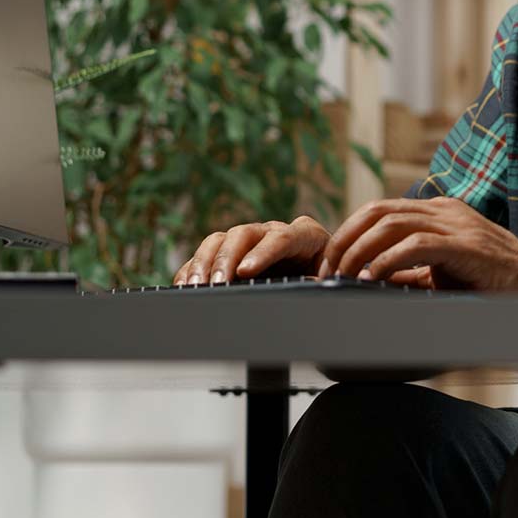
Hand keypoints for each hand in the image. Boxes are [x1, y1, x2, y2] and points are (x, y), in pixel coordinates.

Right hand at [174, 215, 330, 285]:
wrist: (321, 273)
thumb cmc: (329, 274)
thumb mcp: (332, 277)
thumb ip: (324, 279)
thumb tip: (314, 283)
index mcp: (305, 234)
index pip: (282, 238)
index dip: (262, 253)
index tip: (245, 271)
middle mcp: (273, 231)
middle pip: (244, 235)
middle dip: (227, 259)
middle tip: (218, 283)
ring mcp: (249, 241)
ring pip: (220, 240)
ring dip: (205, 263)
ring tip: (197, 287)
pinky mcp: (230, 253)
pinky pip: (205, 255)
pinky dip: (192, 269)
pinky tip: (185, 286)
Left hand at [317, 197, 517, 293]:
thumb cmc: (496, 285)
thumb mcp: (445, 274)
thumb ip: (412, 273)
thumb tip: (368, 283)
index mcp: (438, 213)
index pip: (379, 211)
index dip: (348, 233)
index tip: (328, 263)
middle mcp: (445, 211)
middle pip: (377, 211)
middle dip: (344, 239)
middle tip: (325, 270)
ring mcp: (457, 225)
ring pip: (391, 223)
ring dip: (359, 250)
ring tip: (342, 275)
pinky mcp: (467, 245)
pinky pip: (417, 245)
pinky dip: (388, 261)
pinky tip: (373, 277)